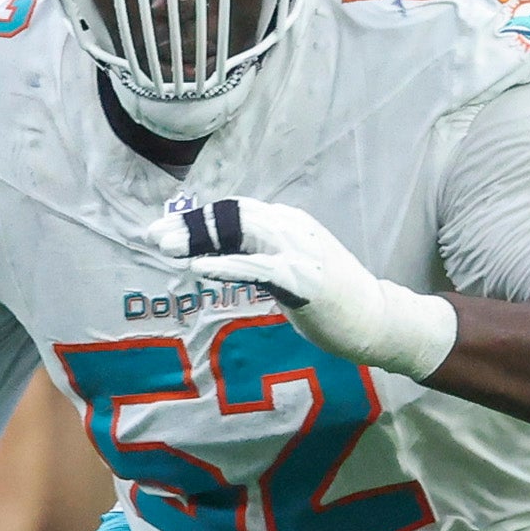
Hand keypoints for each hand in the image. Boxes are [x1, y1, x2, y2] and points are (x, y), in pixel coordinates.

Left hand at [152, 196, 458, 379]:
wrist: (376, 318)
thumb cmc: (331, 297)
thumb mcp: (289, 267)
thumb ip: (259, 256)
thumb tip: (219, 254)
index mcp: (287, 222)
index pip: (235, 211)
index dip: (197, 217)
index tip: (165, 228)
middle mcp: (292, 227)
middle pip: (232, 216)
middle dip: (190, 224)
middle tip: (153, 234)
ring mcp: (299, 250)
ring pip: (240, 233)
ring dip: (199, 239)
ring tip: (165, 247)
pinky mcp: (302, 278)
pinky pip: (256, 266)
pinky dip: (225, 264)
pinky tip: (197, 266)